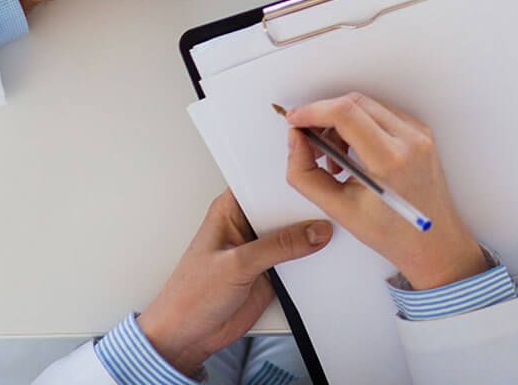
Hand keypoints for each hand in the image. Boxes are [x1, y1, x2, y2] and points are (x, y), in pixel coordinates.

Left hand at [139, 191, 331, 377]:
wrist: (188, 336)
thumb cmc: (190, 296)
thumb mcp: (237, 265)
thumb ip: (277, 246)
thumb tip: (313, 232)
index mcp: (230, 210)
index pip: (266, 184)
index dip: (289, 181)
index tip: (314, 183)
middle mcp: (246, 225)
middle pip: (285, 207)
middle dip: (305, 210)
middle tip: (327, 212)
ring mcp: (260, 248)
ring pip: (294, 234)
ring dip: (309, 237)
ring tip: (329, 234)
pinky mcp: (271, 270)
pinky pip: (297, 259)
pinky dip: (309, 260)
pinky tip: (320, 258)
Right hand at [282, 94, 489, 290]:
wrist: (434, 242)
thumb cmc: (392, 233)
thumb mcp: (339, 210)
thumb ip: (306, 173)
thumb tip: (296, 140)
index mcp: (391, 160)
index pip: (345, 113)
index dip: (312, 111)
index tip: (295, 120)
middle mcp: (410, 139)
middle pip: (355, 103)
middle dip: (324, 116)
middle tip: (309, 141)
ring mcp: (419, 133)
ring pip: (368, 105)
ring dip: (342, 122)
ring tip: (334, 158)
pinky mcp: (421, 132)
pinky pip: (382, 114)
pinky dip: (361, 125)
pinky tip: (354, 154)